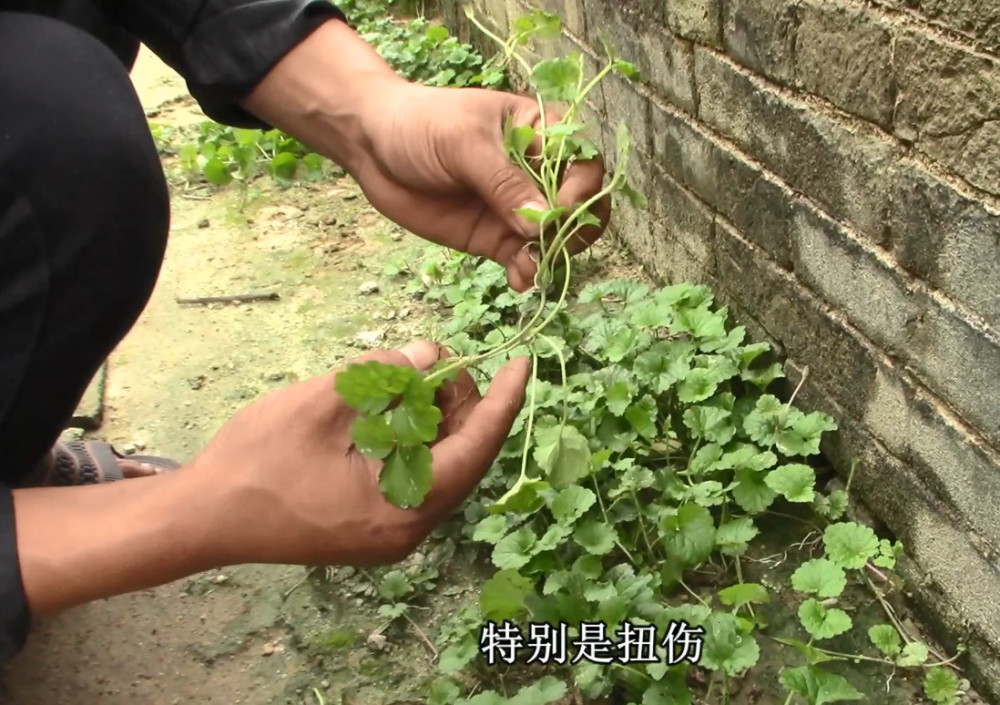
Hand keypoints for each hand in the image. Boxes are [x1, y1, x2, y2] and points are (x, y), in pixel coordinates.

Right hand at [185, 341, 529, 567]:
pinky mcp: (371, 529)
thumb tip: (429, 353)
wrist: (202, 518)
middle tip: (440, 361)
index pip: (475, 450)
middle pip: (461, 459)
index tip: (522, 363)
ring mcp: (389, 535)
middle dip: (461, 405)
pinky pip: (413, 480)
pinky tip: (395, 409)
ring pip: (438, 468)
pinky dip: (413, 441)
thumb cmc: (257, 461)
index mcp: (403, 507)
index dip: (503, 402)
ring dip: (435, 421)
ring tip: (414, 379)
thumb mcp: (323, 402)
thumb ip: (384, 376)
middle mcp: (407, 531)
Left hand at [352, 81, 610, 291]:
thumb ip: (503, 183)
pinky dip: (527, 272)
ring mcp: (516, 208)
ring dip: (551, 256)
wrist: (372, 145)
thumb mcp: (464, 144)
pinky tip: (519, 280)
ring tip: (529, 267)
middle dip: (574, 229)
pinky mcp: (494, 236)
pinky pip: (523, 259)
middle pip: (580, 206)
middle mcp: (536, 172)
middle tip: (551, 243)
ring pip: (554, 238)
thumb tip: (541, 224)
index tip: (563, 208)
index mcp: (541, 133)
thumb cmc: (421, 124)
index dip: (583, 188)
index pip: (583, 162)